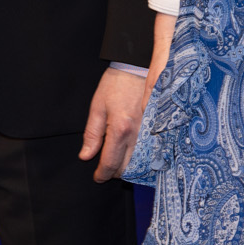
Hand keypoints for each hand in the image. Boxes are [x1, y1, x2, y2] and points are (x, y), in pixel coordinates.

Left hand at [79, 66, 148, 182]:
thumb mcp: (97, 107)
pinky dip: (142, 159)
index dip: (102, 174)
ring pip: (141, 163)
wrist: (138, 67)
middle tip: (106, 169)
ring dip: (129, 167)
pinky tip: (134, 156)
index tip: (97, 177)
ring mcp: (150, 133)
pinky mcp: (158, 128)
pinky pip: (151, 152)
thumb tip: (85, 156)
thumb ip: (92, 134)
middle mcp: (137, 135)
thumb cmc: (116, 84)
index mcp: (120, 130)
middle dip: (115, 173)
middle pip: (127, 168)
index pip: (110, 163)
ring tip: (118, 163)